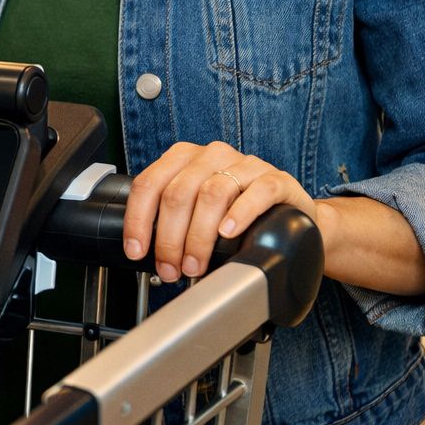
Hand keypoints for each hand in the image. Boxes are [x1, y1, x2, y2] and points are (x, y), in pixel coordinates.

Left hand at [123, 141, 317, 280]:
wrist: (287, 212)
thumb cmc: (235, 211)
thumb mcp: (195, 208)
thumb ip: (171, 219)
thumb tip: (143, 251)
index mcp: (184, 158)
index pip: (149, 183)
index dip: (138, 219)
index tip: (136, 250)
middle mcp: (212, 156)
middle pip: (178, 193)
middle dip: (169, 238)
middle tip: (171, 268)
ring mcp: (245, 165)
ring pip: (212, 194)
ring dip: (199, 236)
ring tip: (195, 264)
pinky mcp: (275, 179)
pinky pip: (256, 192)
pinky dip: (239, 214)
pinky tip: (229, 233)